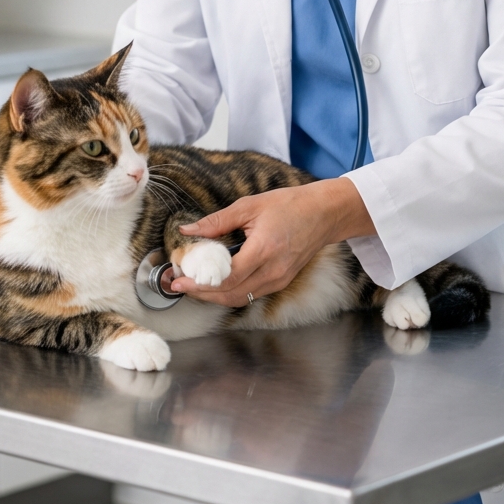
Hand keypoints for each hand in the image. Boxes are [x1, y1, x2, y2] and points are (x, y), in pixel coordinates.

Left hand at [170, 176, 374, 306]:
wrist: (323, 214)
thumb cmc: (289, 205)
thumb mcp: (250, 206)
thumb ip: (217, 221)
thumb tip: (188, 230)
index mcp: (264, 250)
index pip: (226, 277)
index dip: (200, 283)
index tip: (179, 280)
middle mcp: (273, 271)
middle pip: (230, 294)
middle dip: (202, 293)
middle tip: (179, 286)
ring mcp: (279, 280)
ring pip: (240, 298)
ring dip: (215, 296)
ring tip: (194, 285)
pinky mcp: (281, 282)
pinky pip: (251, 294)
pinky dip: (231, 292)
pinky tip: (217, 282)